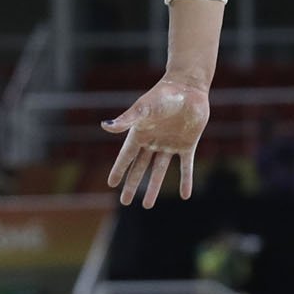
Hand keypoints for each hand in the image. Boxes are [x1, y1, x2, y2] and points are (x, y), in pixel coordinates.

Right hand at [103, 76, 209, 206]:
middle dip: (132, 184)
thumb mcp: (143, 108)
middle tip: (124, 201)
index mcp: (139, 134)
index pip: (126, 157)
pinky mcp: (187, 145)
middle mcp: (152, 142)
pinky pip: (185, 166)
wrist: (188, 87)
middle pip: (139, 168)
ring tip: (147, 205)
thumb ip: (126, 120)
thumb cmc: (162, 95)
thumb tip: (105, 127)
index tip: (111, 184)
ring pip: (159, 171)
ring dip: (153, 187)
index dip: (119, 170)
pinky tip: (185, 194)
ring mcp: (169, 144)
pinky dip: (185, 179)